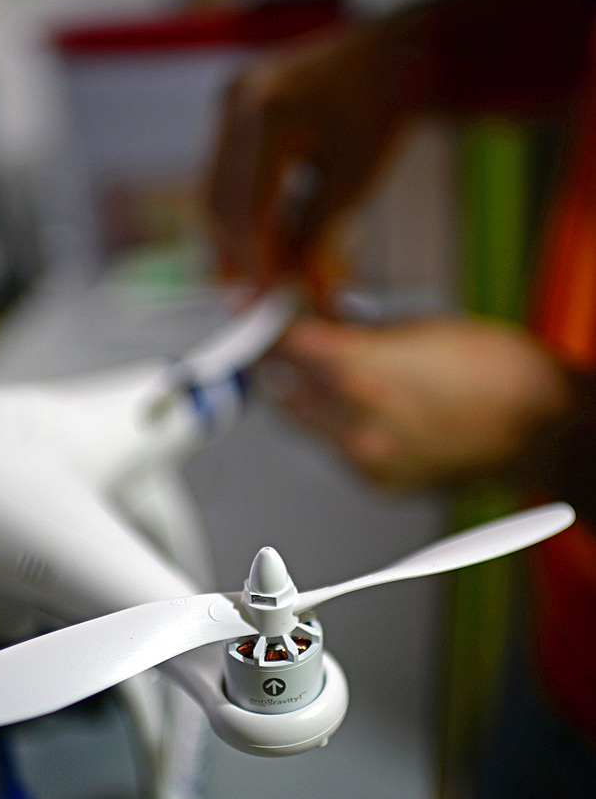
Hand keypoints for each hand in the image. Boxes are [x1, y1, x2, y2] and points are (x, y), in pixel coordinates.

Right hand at [205, 17, 429, 299]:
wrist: (391, 55)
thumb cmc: (381, 114)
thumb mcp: (351, 186)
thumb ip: (312, 237)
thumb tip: (286, 285)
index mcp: (270, 114)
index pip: (246, 210)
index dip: (253, 261)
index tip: (266, 297)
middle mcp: (238, 100)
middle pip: (218, 202)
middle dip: (233, 255)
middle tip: (249, 297)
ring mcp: (230, 98)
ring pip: (213, 188)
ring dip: (228, 236)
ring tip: (250, 275)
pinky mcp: (232, 104)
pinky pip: (223, 168)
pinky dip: (235, 208)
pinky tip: (252, 239)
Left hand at [266, 315, 573, 489]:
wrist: (542, 431)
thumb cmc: (501, 373)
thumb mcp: (425, 324)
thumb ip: (363, 327)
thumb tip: (326, 319)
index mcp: (363, 372)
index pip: (285, 345)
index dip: (265, 324)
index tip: (256, 313)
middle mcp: (355, 424)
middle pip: (284, 389)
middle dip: (278, 363)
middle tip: (280, 343)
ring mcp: (366, 461)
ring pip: (308, 425)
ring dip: (306, 397)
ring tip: (328, 375)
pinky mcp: (380, 484)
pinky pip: (338, 451)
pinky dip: (339, 428)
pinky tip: (362, 409)